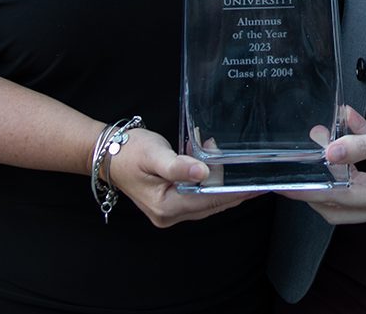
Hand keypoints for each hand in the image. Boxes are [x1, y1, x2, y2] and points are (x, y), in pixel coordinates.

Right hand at [107, 125, 258, 227]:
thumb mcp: (154, 154)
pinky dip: (208, 181)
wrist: (107, 153)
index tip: (258, 186)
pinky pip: (198, 195)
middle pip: (212, 202)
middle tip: (257, 174)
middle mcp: (169, 214)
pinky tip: (212, 163)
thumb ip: (178, 165)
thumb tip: (203, 172)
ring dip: (220, 181)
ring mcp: (170, 211)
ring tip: (233, 162)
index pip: (210, 200)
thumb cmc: (128, 151)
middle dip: (234, 188)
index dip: (236, 192)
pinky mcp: (171, 203)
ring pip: (207, 200)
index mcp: (166, 206)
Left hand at [281, 108, 365, 223]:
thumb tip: (328, 152)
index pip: (334, 199)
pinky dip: (356, 149)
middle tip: (295, 164)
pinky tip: (348, 119)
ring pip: (350, 184)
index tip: (283, 183)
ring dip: (335, 161)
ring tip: (322, 133)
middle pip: (337, 203)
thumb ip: (360, 144)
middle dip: (315, 182)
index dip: (306, 191)